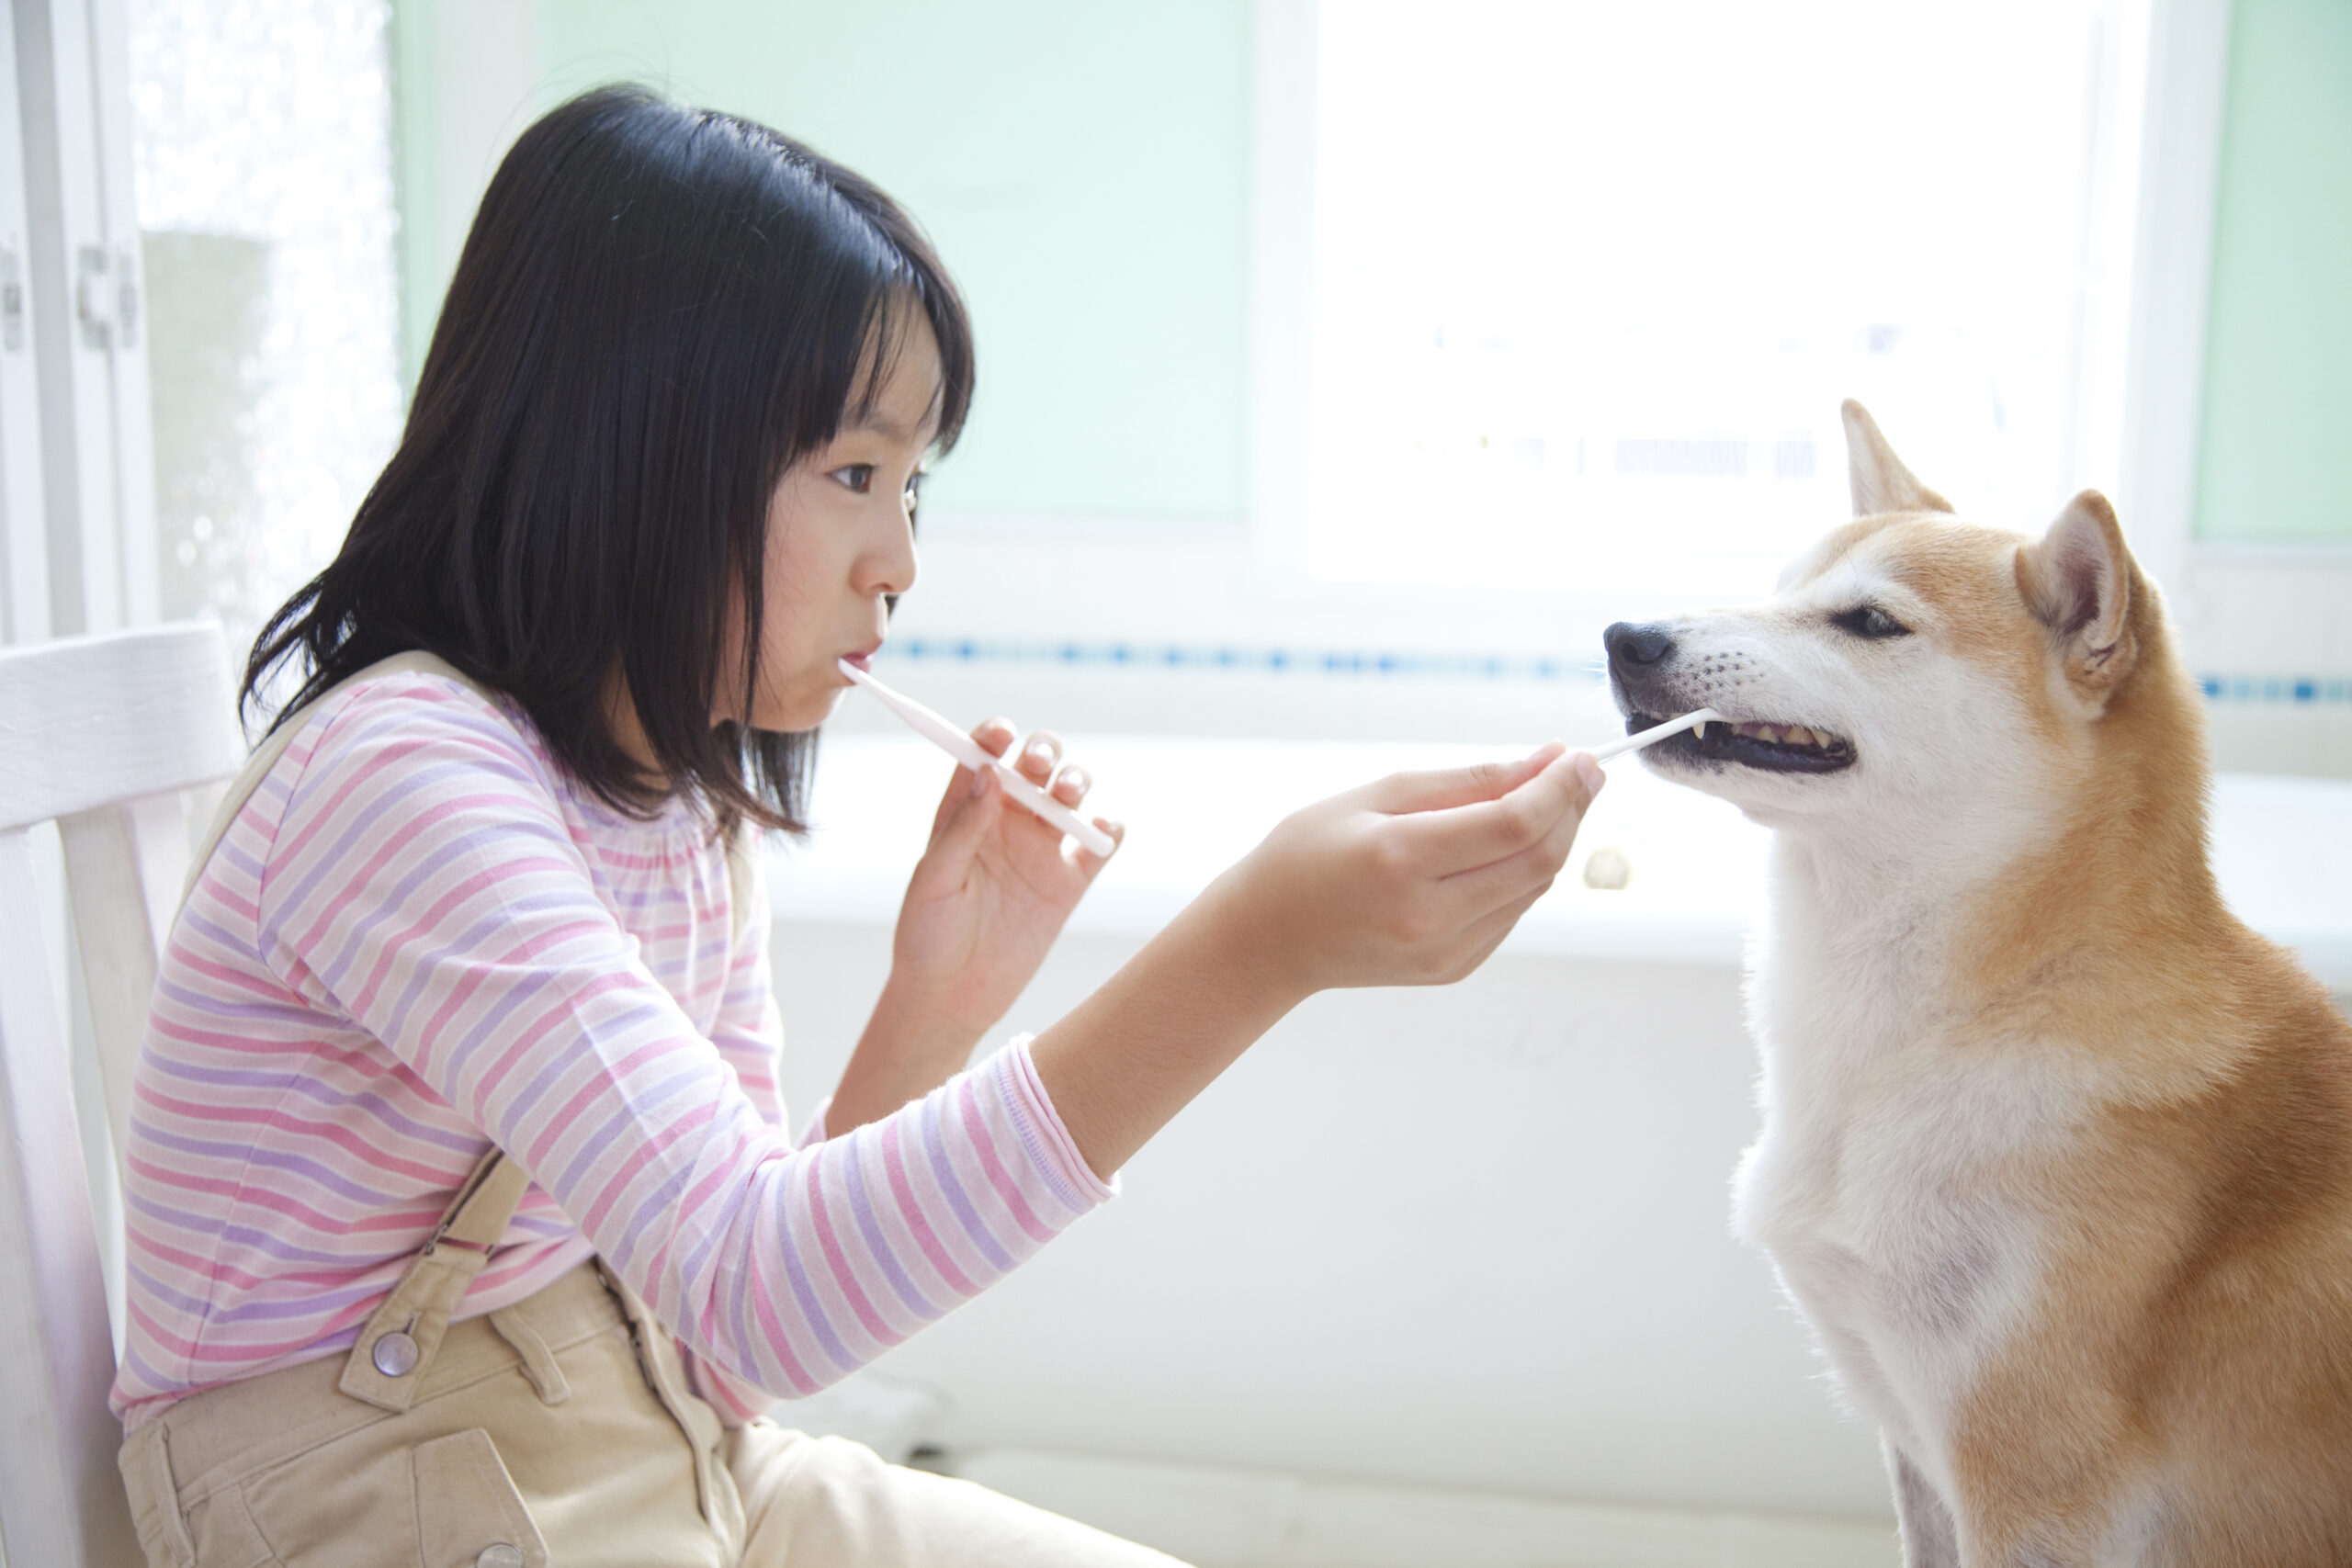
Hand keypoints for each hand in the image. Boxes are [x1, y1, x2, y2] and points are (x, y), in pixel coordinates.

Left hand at [855, 721, 1119, 1080]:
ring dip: (1076, 780)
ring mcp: (1040, 850)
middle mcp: (1005, 822)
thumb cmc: (926, 936)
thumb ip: (962, 827)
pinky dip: (1109, 830)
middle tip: (1039, 766)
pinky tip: (1100, 832)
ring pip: (1070, 795)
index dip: (994, 735)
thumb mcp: (933, 879)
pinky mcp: (1068, 884)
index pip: (983, 756)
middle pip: (1035, 766)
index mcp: (965, 812)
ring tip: (1067, 794)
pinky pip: (1099, 846)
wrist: (951, 997)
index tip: (1001, 735)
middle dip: (1044, 752)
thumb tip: (987, 772)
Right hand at [1201, 742, 1603, 1001]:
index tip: (1580, 757)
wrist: (1268, 938)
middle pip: (1539, 860)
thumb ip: (1468, 780)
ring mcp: (1443, 952)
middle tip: (1578, 771)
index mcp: (1399, 860)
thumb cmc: (1309, 853)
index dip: (1560, 787)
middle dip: (1570, 810)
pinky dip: (1522, 873)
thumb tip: (1546, 762)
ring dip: (1551, 839)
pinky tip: (1502, 848)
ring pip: (1534, 888)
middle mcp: (1427, 915)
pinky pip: (1512, 913)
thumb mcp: (1377, 794)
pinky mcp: (1453, 970)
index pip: (1513, 823)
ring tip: (1540, 799)